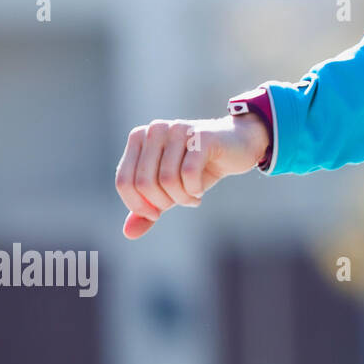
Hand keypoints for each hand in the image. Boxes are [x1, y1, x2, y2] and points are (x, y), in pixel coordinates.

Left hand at [115, 114, 266, 239]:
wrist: (240, 144)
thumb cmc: (200, 166)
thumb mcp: (171, 189)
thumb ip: (149, 207)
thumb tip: (128, 234)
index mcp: (139, 137)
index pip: (124, 181)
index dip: (138, 205)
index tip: (156, 214)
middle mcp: (156, 129)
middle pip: (144, 183)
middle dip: (163, 202)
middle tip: (179, 203)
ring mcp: (179, 129)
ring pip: (167, 180)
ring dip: (181, 198)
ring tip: (192, 198)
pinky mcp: (202, 136)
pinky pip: (189, 173)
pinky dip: (194, 190)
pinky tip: (199, 191)